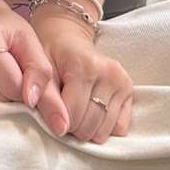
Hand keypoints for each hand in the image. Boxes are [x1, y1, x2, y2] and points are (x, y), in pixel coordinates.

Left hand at [31, 10, 133, 143]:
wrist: (68, 37)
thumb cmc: (50, 54)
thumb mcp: (41, 71)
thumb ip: (46, 99)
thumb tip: (59, 130)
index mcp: (84, 66)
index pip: (72, 114)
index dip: (58, 121)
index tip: (51, 112)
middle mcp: (108, 73)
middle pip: (89, 125)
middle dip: (72, 127)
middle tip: (63, 111)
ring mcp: (122, 81)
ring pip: (104, 131)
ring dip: (87, 130)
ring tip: (76, 112)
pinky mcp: (129, 90)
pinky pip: (119, 128)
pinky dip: (104, 128)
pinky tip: (92, 113)